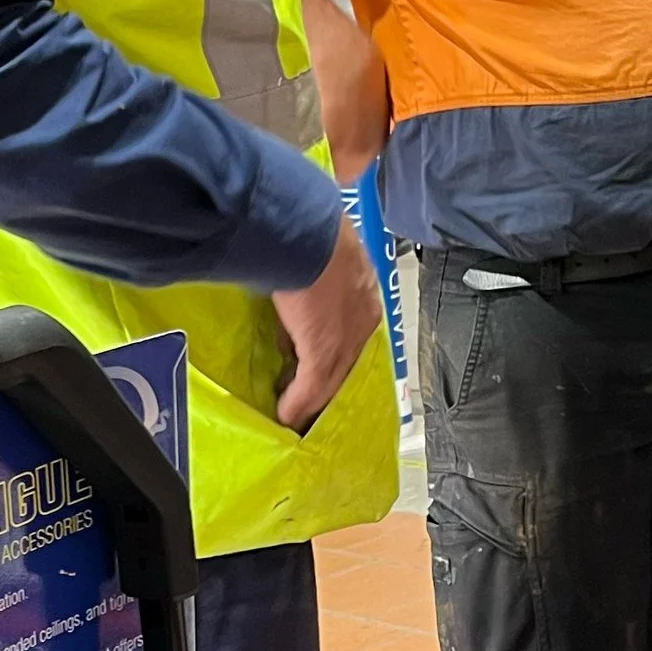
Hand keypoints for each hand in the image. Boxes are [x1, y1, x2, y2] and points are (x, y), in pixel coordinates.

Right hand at [273, 219, 384, 430]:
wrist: (307, 234)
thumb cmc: (311, 236)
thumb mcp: (321, 259)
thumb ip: (313, 285)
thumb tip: (294, 309)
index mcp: (365, 295)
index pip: (352, 335)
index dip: (335, 354)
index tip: (317, 365)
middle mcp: (363, 321)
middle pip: (348, 363)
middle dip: (329, 383)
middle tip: (310, 401)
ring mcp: (346, 339)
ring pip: (333, 380)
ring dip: (313, 400)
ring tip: (298, 414)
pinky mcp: (323, 351)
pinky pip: (312, 387)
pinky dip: (297, 404)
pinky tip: (286, 416)